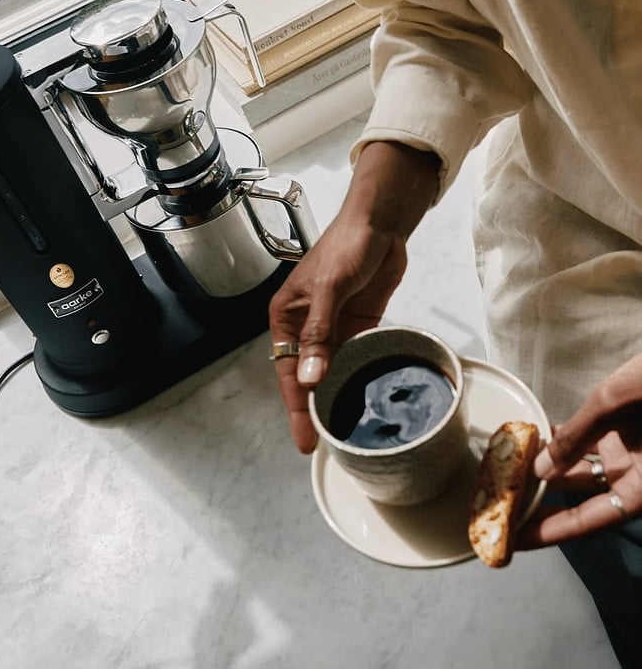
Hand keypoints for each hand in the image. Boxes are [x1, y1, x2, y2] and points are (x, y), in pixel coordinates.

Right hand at [268, 141, 439, 453]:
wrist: (382, 223)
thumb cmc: (347, 245)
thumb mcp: (329, 289)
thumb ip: (320, 334)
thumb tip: (310, 379)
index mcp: (286, 317)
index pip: (287, 371)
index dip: (295, 407)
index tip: (305, 439)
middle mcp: (307, 327)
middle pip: (307, 377)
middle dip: (315, 409)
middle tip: (327, 445)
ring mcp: (334, 329)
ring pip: (332, 371)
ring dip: (337, 397)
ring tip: (347, 431)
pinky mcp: (359, 326)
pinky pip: (356, 358)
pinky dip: (358, 377)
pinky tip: (365, 399)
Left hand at [518, 354, 641, 548]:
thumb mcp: (616, 402)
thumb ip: (577, 436)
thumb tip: (539, 469)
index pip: (590, 521)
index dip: (549, 533)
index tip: (514, 542)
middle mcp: (638, 476)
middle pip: (582, 500)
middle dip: (541, 503)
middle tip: (500, 506)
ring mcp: (633, 453)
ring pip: (583, 471)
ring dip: (547, 469)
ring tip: (506, 470)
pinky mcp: (629, 430)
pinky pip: (590, 444)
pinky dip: (563, 443)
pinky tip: (534, 437)